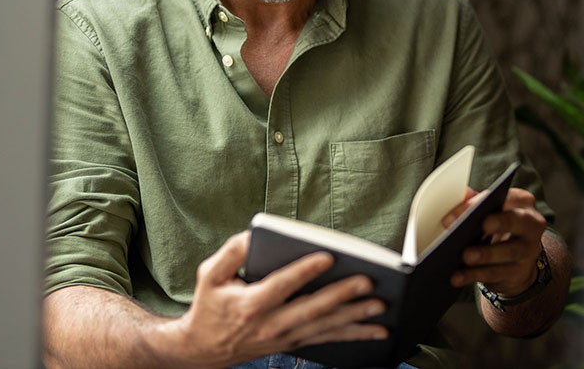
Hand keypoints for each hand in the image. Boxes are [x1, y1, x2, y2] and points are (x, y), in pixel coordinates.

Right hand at [164, 231, 387, 366]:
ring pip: (326, 327)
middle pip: (312, 308)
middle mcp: (271, 324)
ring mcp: (286, 337)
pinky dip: (354, 335)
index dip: (305, 270)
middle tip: (367, 281)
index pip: (282, 285)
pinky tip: (377, 331)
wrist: (203, 349)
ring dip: (355, 317)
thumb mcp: (210, 274)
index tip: (327, 256)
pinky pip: (328, 339)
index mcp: (252, 304)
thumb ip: (232, 252)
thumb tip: (254, 235)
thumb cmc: (210, 306)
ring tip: (380, 305)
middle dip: (342, 295)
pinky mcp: (295, 343)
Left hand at [442, 187, 546, 296]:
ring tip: (465, 256)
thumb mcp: (489, 212)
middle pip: (518, 221)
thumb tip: (459, 195)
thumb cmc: (498, 228)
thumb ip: (475, 202)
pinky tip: (458, 276)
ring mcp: (528, 250)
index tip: (467, 209)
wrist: (516, 260)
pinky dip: (475, 275)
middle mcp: (531, 225)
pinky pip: (497, 274)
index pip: (508, 197)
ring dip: (486, 254)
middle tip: (482, 225)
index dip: (487, 202)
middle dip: (501, 222)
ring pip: (509, 251)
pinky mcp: (520, 273)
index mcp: (522, 203)